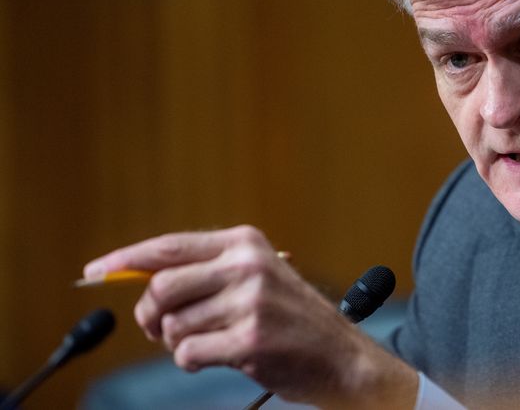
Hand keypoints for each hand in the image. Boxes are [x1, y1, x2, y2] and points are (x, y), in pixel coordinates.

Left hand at [83, 225, 417, 407]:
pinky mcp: (250, 338)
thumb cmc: (289, 318)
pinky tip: (222, 356)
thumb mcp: (253, 277)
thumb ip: (202, 272)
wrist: (339, 355)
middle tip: (158, 329)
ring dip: (179, 342)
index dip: (125, 260)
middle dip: (149, 315)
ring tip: (213, 341)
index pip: (168, 247)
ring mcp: (250, 301)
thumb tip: (135, 279)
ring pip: (171, 326)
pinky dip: (193, 362)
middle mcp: (246, 264)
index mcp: (244, 242)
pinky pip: (187, 354)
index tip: (94, 272)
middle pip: (160, 288)